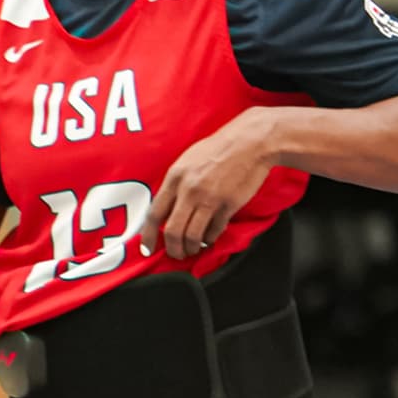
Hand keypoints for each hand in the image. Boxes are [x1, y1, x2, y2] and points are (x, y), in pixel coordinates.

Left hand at [139, 108, 276, 259]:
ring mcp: (209, 199)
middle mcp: (189, 190)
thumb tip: (166, 208)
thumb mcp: (187, 161)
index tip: (147, 248)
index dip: (148, 235)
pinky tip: (208, 239)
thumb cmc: (218, 149)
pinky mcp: (228, 206)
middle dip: (172, 249)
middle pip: (172, 231)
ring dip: (191, 248)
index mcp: (175, 177)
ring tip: (192, 250)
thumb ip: (175, 184)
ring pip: (192, 236)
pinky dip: (209, 239)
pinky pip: (214, 231)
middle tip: (176, 254)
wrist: (249, 142)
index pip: (155, 213)